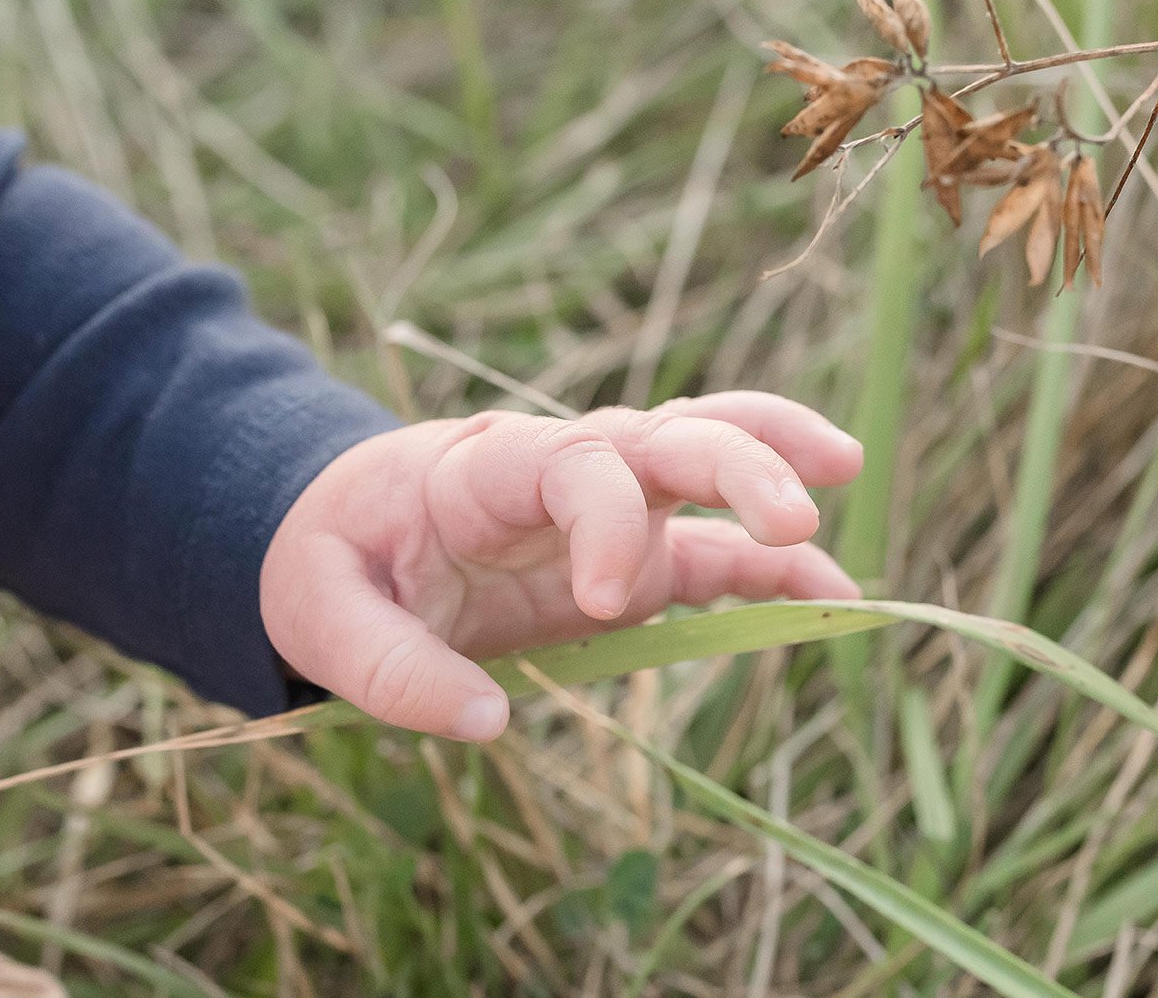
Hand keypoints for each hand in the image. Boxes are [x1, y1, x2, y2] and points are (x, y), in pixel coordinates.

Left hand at [260, 393, 863, 740]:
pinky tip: (828, 598)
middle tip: (795, 517)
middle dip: (734, 463)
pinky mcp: (628, 561)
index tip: (601, 602)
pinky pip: (711, 552)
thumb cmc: (330, 558)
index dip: (603, 519)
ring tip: (839, 496)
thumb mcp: (319, 610)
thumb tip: (486, 722)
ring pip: (701, 462)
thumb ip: (388, 665)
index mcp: (480, 466)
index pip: (569, 461)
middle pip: (659, 434)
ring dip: (772, 471)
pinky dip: (769, 568)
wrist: (343, 530)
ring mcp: (603, 509)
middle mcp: (557, 469)